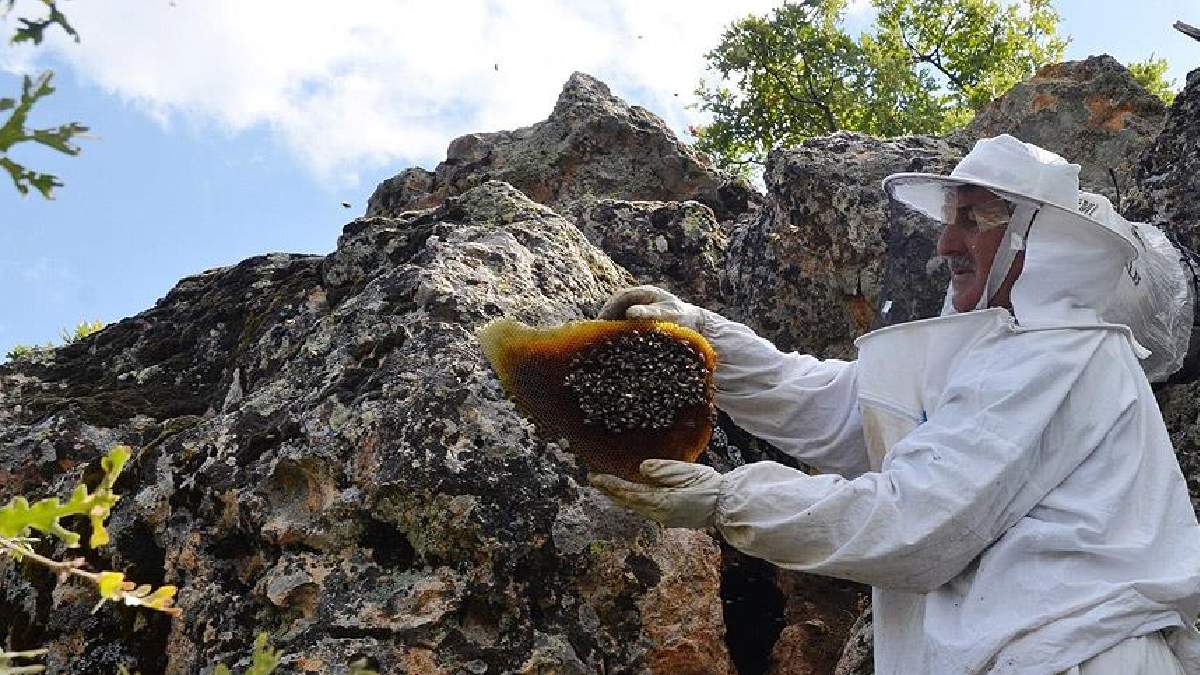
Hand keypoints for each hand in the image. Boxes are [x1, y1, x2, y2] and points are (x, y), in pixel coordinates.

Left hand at [589, 459, 722, 528]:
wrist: (727, 506)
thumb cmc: (710, 486)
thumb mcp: (687, 472)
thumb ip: (663, 470)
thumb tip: (642, 469)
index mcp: (662, 502)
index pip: (629, 493)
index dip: (611, 486)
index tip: (595, 478)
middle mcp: (659, 514)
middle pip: (628, 503)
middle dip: (610, 492)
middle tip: (594, 481)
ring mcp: (664, 518)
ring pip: (635, 508)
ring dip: (619, 497)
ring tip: (606, 488)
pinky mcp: (670, 518)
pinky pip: (645, 509)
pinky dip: (632, 501)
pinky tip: (629, 496)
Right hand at [597, 285, 706, 331]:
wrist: (696, 323)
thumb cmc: (684, 318)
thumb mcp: (669, 315)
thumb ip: (650, 313)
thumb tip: (630, 313)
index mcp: (646, 292)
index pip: (621, 297)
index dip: (609, 308)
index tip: (601, 322)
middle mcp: (641, 296)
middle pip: (617, 303)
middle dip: (606, 315)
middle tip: (596, 330)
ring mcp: (641, 304)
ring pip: (619, 310)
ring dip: (611, 322)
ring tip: (602, 336)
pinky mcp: (641, 315)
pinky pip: (625, 318)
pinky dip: (618, 327)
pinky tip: (614, 338)